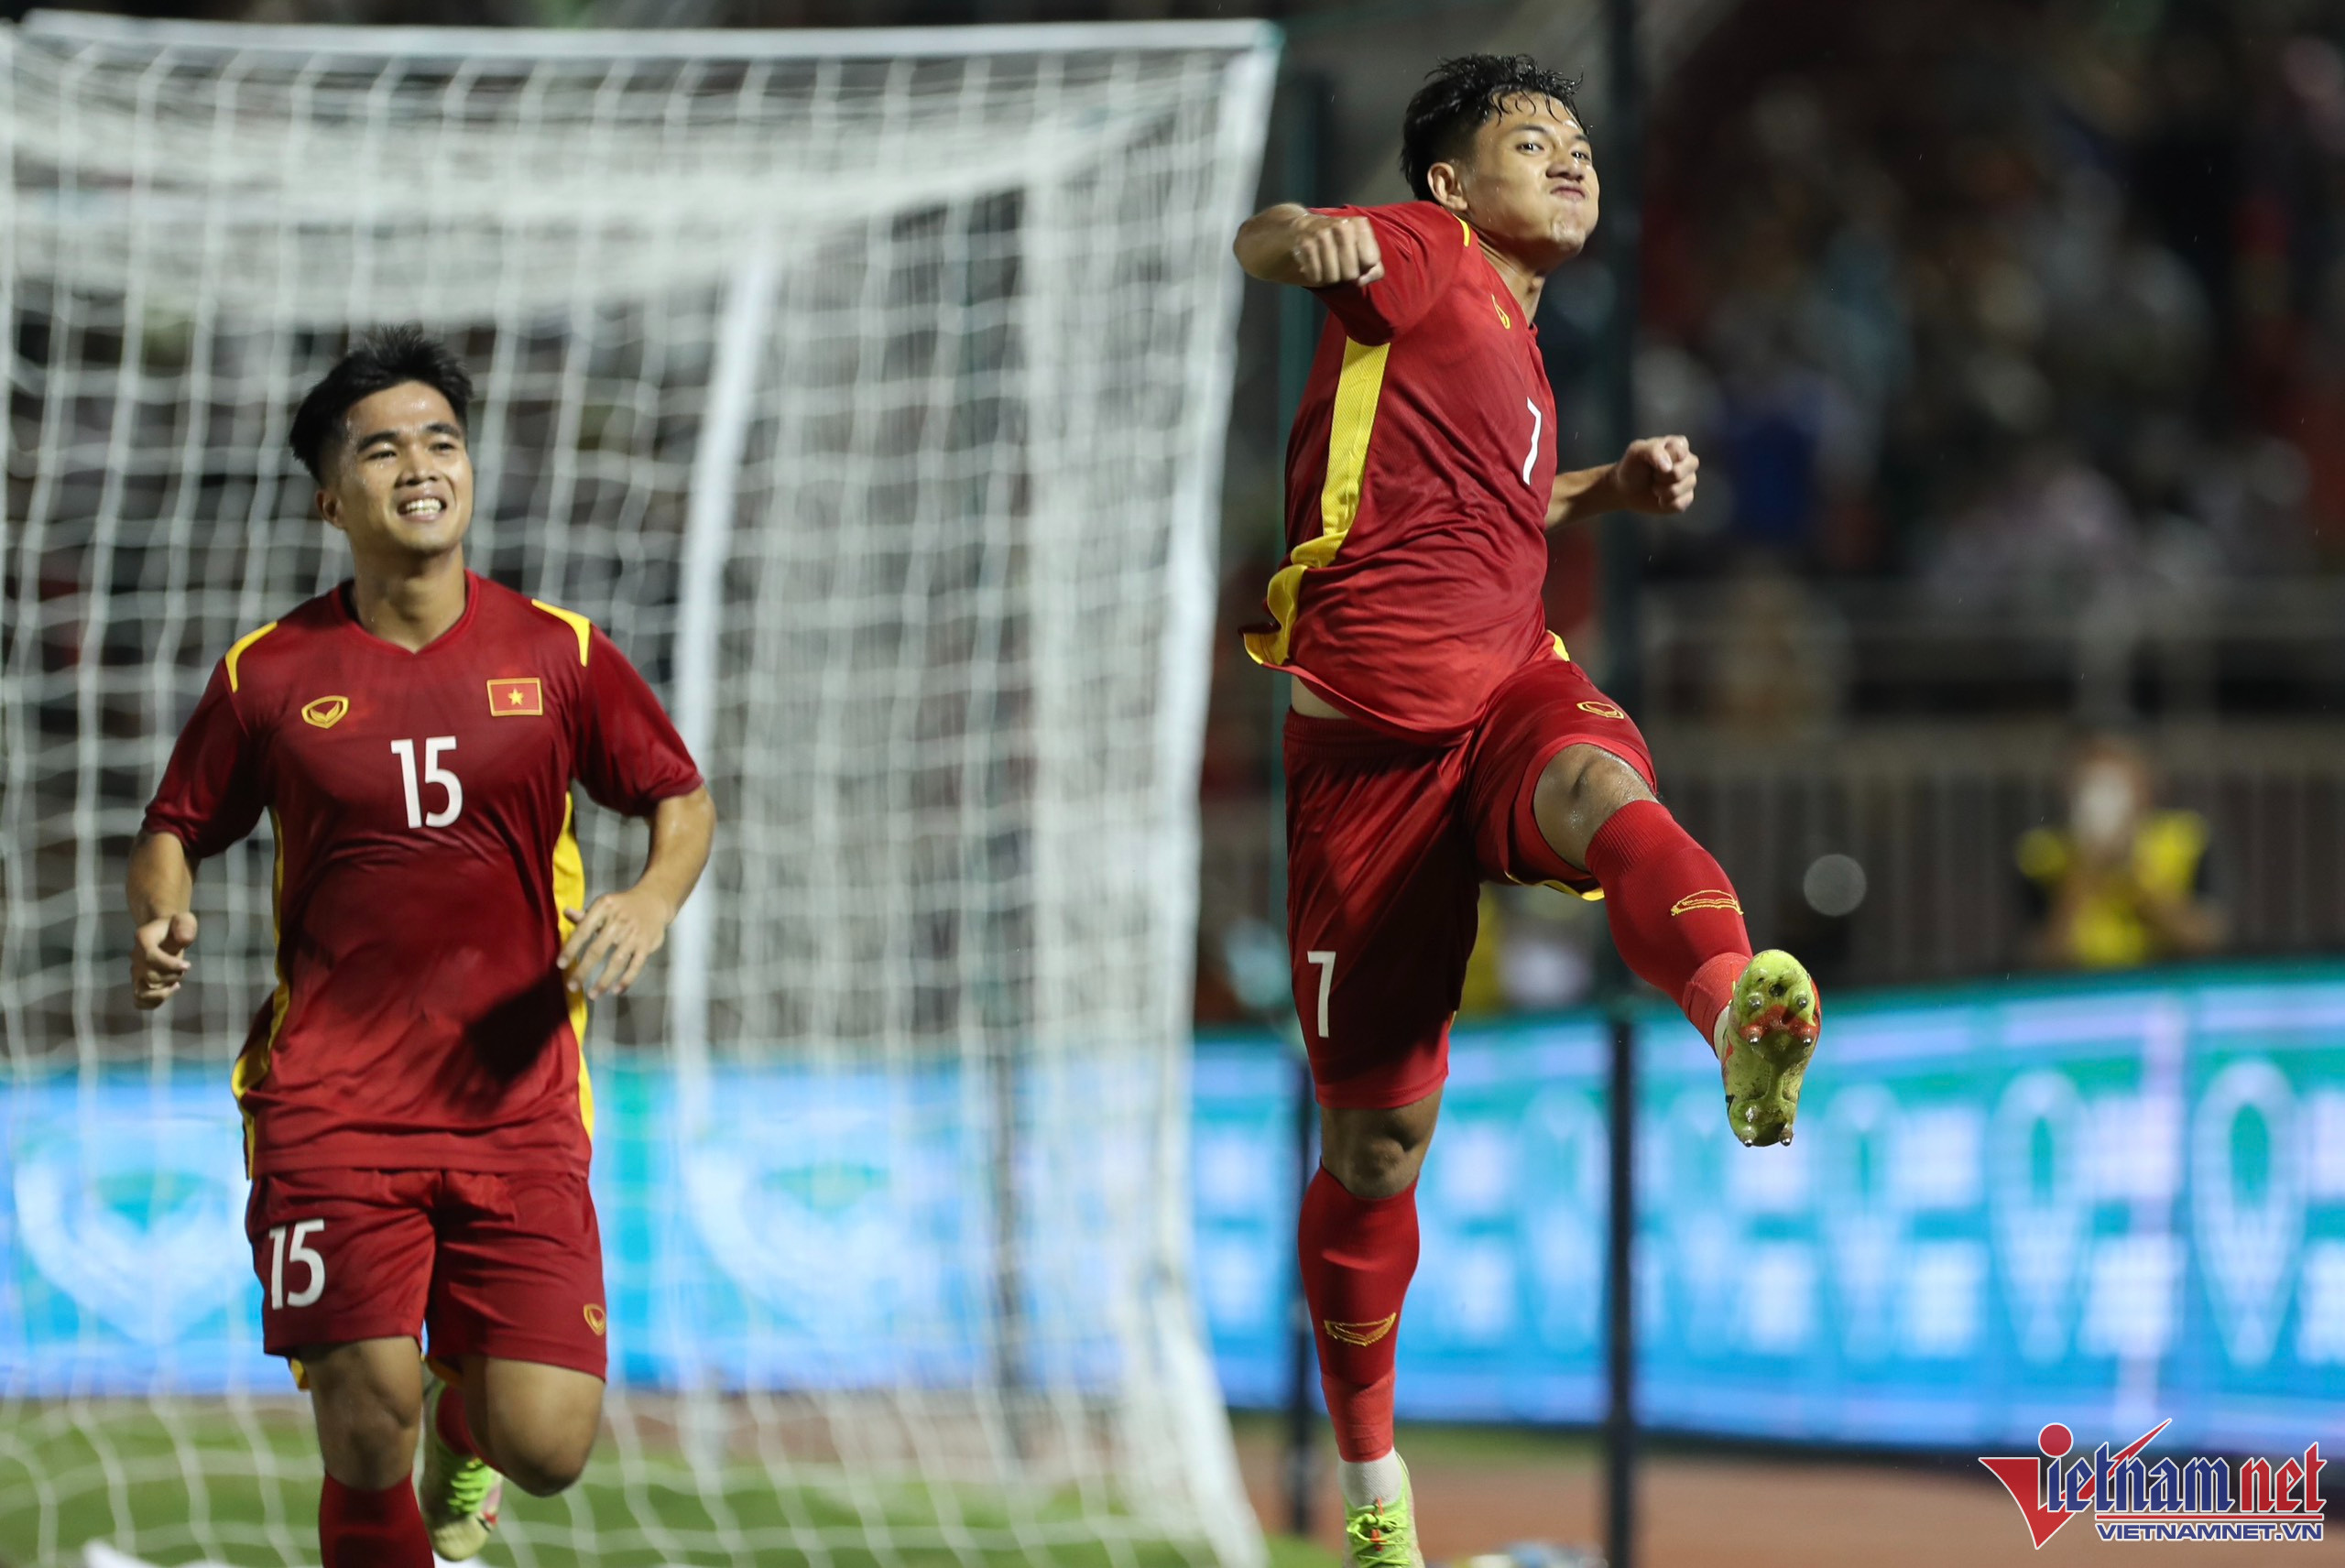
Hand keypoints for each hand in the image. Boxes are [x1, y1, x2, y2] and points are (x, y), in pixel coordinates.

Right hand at [130, 911, 197, 1009]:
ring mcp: (135, 972)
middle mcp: (135, 957)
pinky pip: (139, 1000)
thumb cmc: (175, 927)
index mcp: (142, 939)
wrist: (164, 933)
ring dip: (163, 993)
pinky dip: (154, 1003)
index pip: (150, 957)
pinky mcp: (139, 983)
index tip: (188, 966)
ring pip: (142, 993)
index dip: (170, 965)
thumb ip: (185, 926)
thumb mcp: (184, 920)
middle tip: (183, 969)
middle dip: (172, 977)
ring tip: (175, 985)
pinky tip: (169, 991)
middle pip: (150, 977)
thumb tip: (184, 940)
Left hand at [560, 886, 677, 1000]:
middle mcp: (619, 921)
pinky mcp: (646, 945)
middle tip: (572, 986)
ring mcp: (634, 935)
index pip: (583, 930)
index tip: (561, 965)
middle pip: (598, 949)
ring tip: (593, 995)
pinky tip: (615, 991)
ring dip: (604, 980)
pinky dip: (627, 979)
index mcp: (604, 908)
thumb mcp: (604, 905)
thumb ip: (585, 915)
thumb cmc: (623, 905)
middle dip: (584, 970)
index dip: (571, 948)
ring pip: (617, 961)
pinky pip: (636, 965)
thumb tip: (566, 913)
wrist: (654, 900)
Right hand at [1290, 214, 1384, 287]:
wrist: (1303, 228)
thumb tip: (1361, 280)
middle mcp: (1342, 226)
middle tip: (1340, 265)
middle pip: (1351, 273)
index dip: (1364, 267)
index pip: (1370, 261)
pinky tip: (1315, 266)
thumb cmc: (1339, 243)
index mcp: (1359, 224)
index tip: (1357, 260)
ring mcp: (1321, 234)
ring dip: (1330, 278)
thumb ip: (1374, 270)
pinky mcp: (1305, 245)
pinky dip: (1316, 277)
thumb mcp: (1362, 251)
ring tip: (1327, 266)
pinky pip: (1316, 276)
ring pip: (1333, 277)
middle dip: (1346, 276)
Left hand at [1612, 435, 1698, 514]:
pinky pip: (1682, 503)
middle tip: (1654, 475)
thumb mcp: (1636, 451)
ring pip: (1688, 485)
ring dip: (1665, 490)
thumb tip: (1668, 468)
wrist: (1625, 490)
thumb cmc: (1632, 466)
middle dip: (1665, 475)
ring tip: (1655, 487)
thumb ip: (1654, 451)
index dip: (1663, 460)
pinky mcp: (1685, 498)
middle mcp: (1687, 460)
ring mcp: (1689, 479)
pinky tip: (1660, 500)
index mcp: (1678, 444)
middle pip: (1688, 467)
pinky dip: (1667, 503)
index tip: (1650, 463)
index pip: (1680, 451)